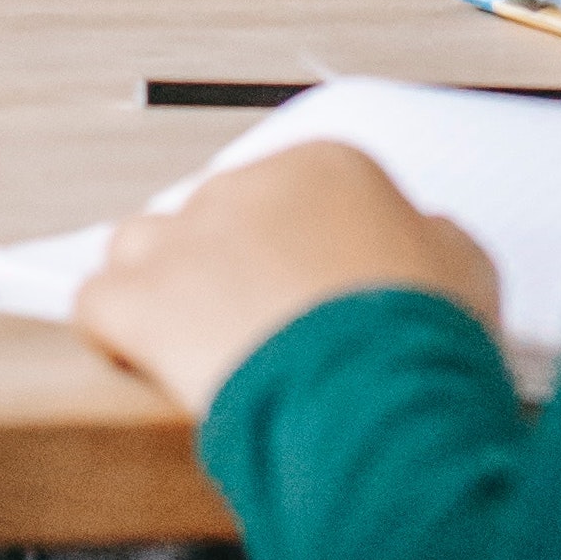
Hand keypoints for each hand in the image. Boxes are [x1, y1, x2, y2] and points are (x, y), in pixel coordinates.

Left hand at [73, 145, 500, 419]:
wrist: (369, 390)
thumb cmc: (417, 333)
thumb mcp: (463, 268)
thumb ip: (430, 240)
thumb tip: (422, 239)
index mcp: (328, 170)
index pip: (294, 193)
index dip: (296, 250)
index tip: (305, 290)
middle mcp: (249, 190)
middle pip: (218, 218)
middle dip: (228, 269)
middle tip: (255, 329)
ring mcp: (188, 240)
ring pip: (143, 245)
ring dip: (160, 288)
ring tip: (189, 346)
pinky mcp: (141, 298)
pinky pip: (97, 302)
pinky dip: (111, 333)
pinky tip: (137, 361)